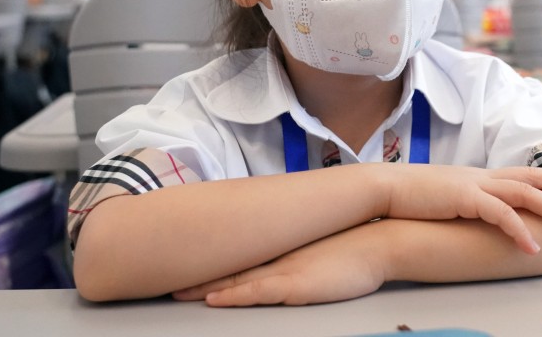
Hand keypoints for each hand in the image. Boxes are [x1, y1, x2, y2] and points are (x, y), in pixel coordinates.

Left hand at [174, 227, 384, 306]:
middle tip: (161, 275)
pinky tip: (213, 299)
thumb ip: (297, 248)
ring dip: (204, 286)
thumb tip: (282, 253)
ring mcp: (283, 270)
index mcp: (280, 246)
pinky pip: (256, 292)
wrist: (380, 242)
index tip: (181, 259)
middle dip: (194, 270)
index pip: (236, 251)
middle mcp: (276, 255)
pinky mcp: (295, 285)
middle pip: (226, 265)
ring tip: (173, 292)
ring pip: (235, 280)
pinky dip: (232, 296)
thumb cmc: (354, 246)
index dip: (207, 257)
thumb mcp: (319, 246)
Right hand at [378, 165, 541, 253]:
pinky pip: (501, 215)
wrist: (386, 187)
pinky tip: (532, 246)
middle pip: (529, 177)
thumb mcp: (445, 194)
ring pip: (523, 193)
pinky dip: (519, 229)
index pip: (519, 173)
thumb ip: (464, 199)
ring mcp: (474, 185)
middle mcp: (481, 176)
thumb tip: (475, 210)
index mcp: (477, 176)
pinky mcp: (465, 199)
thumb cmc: (410, 195)